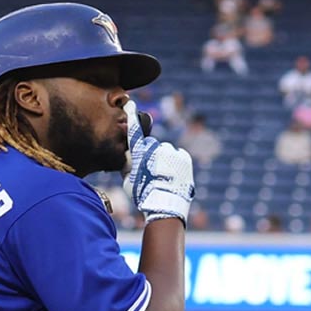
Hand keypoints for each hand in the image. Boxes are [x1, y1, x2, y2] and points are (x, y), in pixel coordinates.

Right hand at [122, 99, 195, 224]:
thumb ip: (128, 166)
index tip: (130, 104)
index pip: (134, 132)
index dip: (131, 117)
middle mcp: (156, 148)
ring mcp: (171, 151)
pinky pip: (177, 156)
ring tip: (164, 178)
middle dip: (151, 154)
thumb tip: (127, 158)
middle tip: (152, 173)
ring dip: (165, 160)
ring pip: (166, 152)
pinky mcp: (183, 157)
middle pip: (152, 146)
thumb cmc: (143, 196)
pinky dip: (175, 164)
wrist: (166, 206)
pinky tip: (173, 177)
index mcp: (140, 152)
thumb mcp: (128, 182)